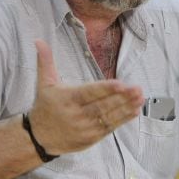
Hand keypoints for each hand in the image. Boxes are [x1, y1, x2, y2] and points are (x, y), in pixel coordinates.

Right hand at [27, 40, 143, 154]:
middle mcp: (75, 115)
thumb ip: (45, 62)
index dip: (105, 89)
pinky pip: (109, 128)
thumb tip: (38, 40)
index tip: (120, 84)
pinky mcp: (91, 138)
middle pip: (101, 106)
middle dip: (121, 98)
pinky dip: (123, 119)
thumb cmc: (45, 106)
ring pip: (108, 117)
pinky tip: (135, 110)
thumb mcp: (44, 83)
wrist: (39, 138)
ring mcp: (84, 128)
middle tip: (137, 89)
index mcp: (66, 99)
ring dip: (126, 108)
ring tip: (140, 98)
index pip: (88, 93)